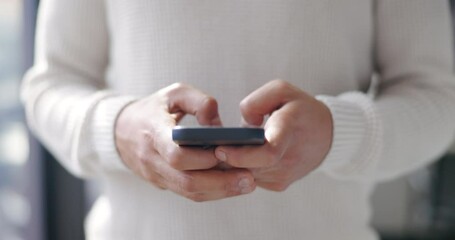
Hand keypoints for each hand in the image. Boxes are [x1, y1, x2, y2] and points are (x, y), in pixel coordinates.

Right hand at [115, 83, 255, 201]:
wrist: (121, 131)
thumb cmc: (154, 108)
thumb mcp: (174, 93)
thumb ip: (199, 102)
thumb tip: (218, 126)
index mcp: (153, 133)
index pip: (176, 155)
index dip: (202, 159)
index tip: (226, 153)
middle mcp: (152, 159)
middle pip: (187, 181)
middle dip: (221, 183)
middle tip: (249, 180)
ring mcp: (156, 175)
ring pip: (189, 192)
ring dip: (220, 191)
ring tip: (247, 184)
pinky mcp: (162, 183)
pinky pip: (188, 193)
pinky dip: (211, 191)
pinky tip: (232, 185)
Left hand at [215, 80, 332, 191]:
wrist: (326, 136)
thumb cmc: (300, 109)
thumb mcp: (282, 90)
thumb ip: (257, 101)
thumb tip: (243, 124)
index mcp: (289, 130)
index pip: (268, 152)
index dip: (242, 154)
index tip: (220, 148)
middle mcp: (288, 158)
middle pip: (249, 166)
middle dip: (225, 158)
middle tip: (206, 146)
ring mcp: (284, 175)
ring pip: (246, 174)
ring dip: (230, 164)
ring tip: (218, 148)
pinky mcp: (279, 184)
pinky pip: (251, 177)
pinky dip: (240, 168)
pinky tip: (235, 155)